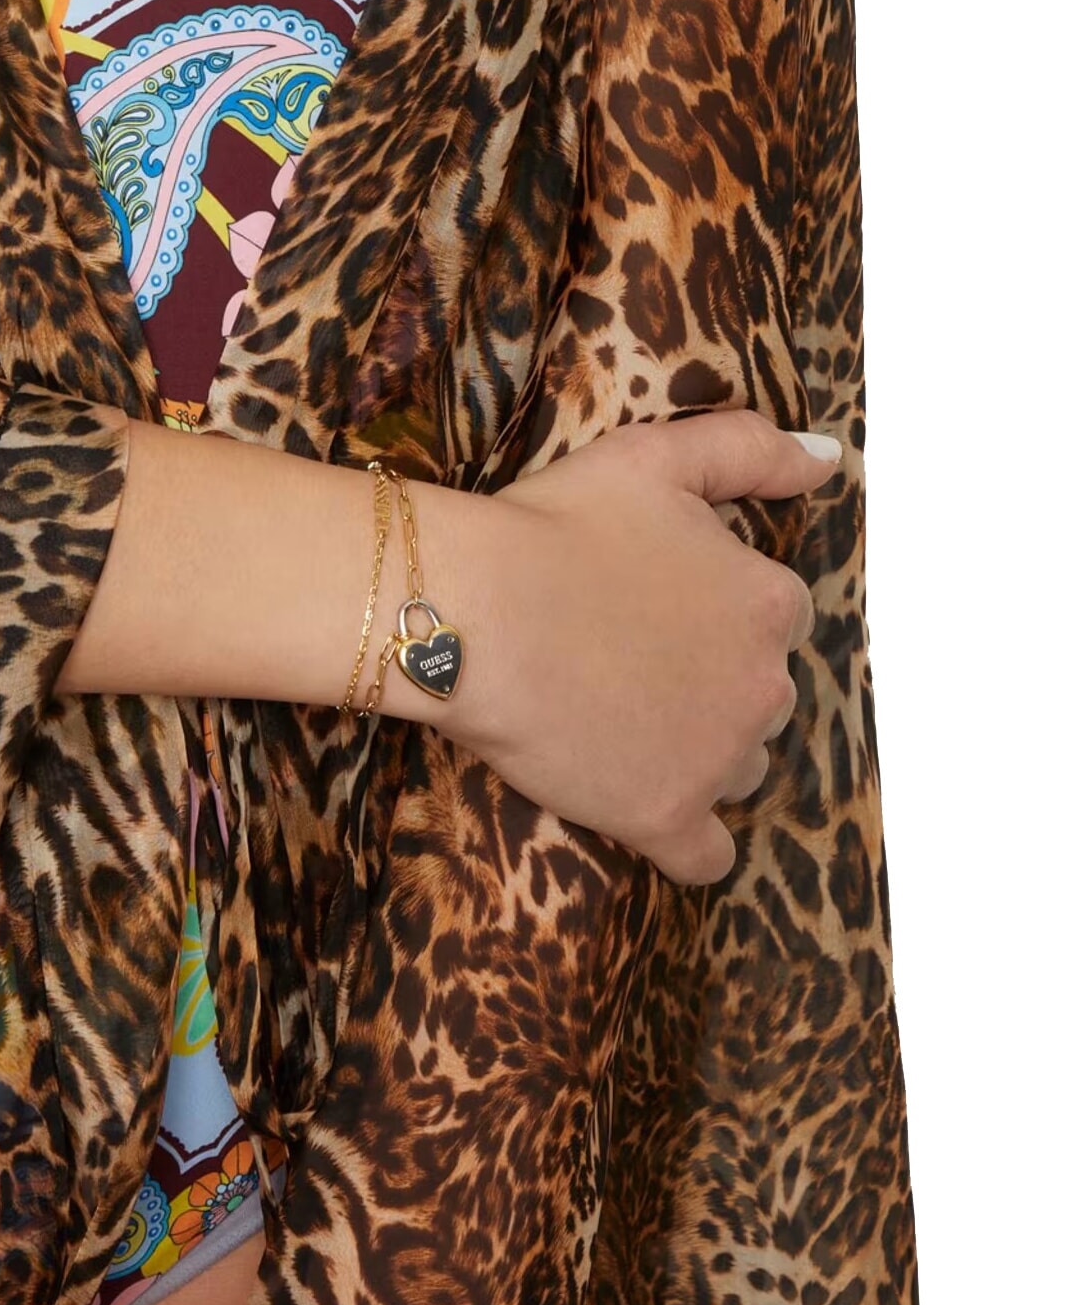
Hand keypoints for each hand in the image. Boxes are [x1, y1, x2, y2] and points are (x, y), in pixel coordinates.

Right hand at [428, 411, 839, 885]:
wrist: (474, 615)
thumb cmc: (555, 528)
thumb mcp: (658, 456)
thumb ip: (752, 449)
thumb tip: (831, 458)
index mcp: (768, 602)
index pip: (770, 620)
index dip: (714, 615)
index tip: (656, 612)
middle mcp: (764, 685)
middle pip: (759, 698)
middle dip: (712, 687)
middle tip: (630, 667)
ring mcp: (719, 758)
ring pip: (738, 768)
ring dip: (700, 755)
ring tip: (623, 730)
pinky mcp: (667, 816)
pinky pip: (707, 855)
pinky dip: (691, 844)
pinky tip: (656, 817)